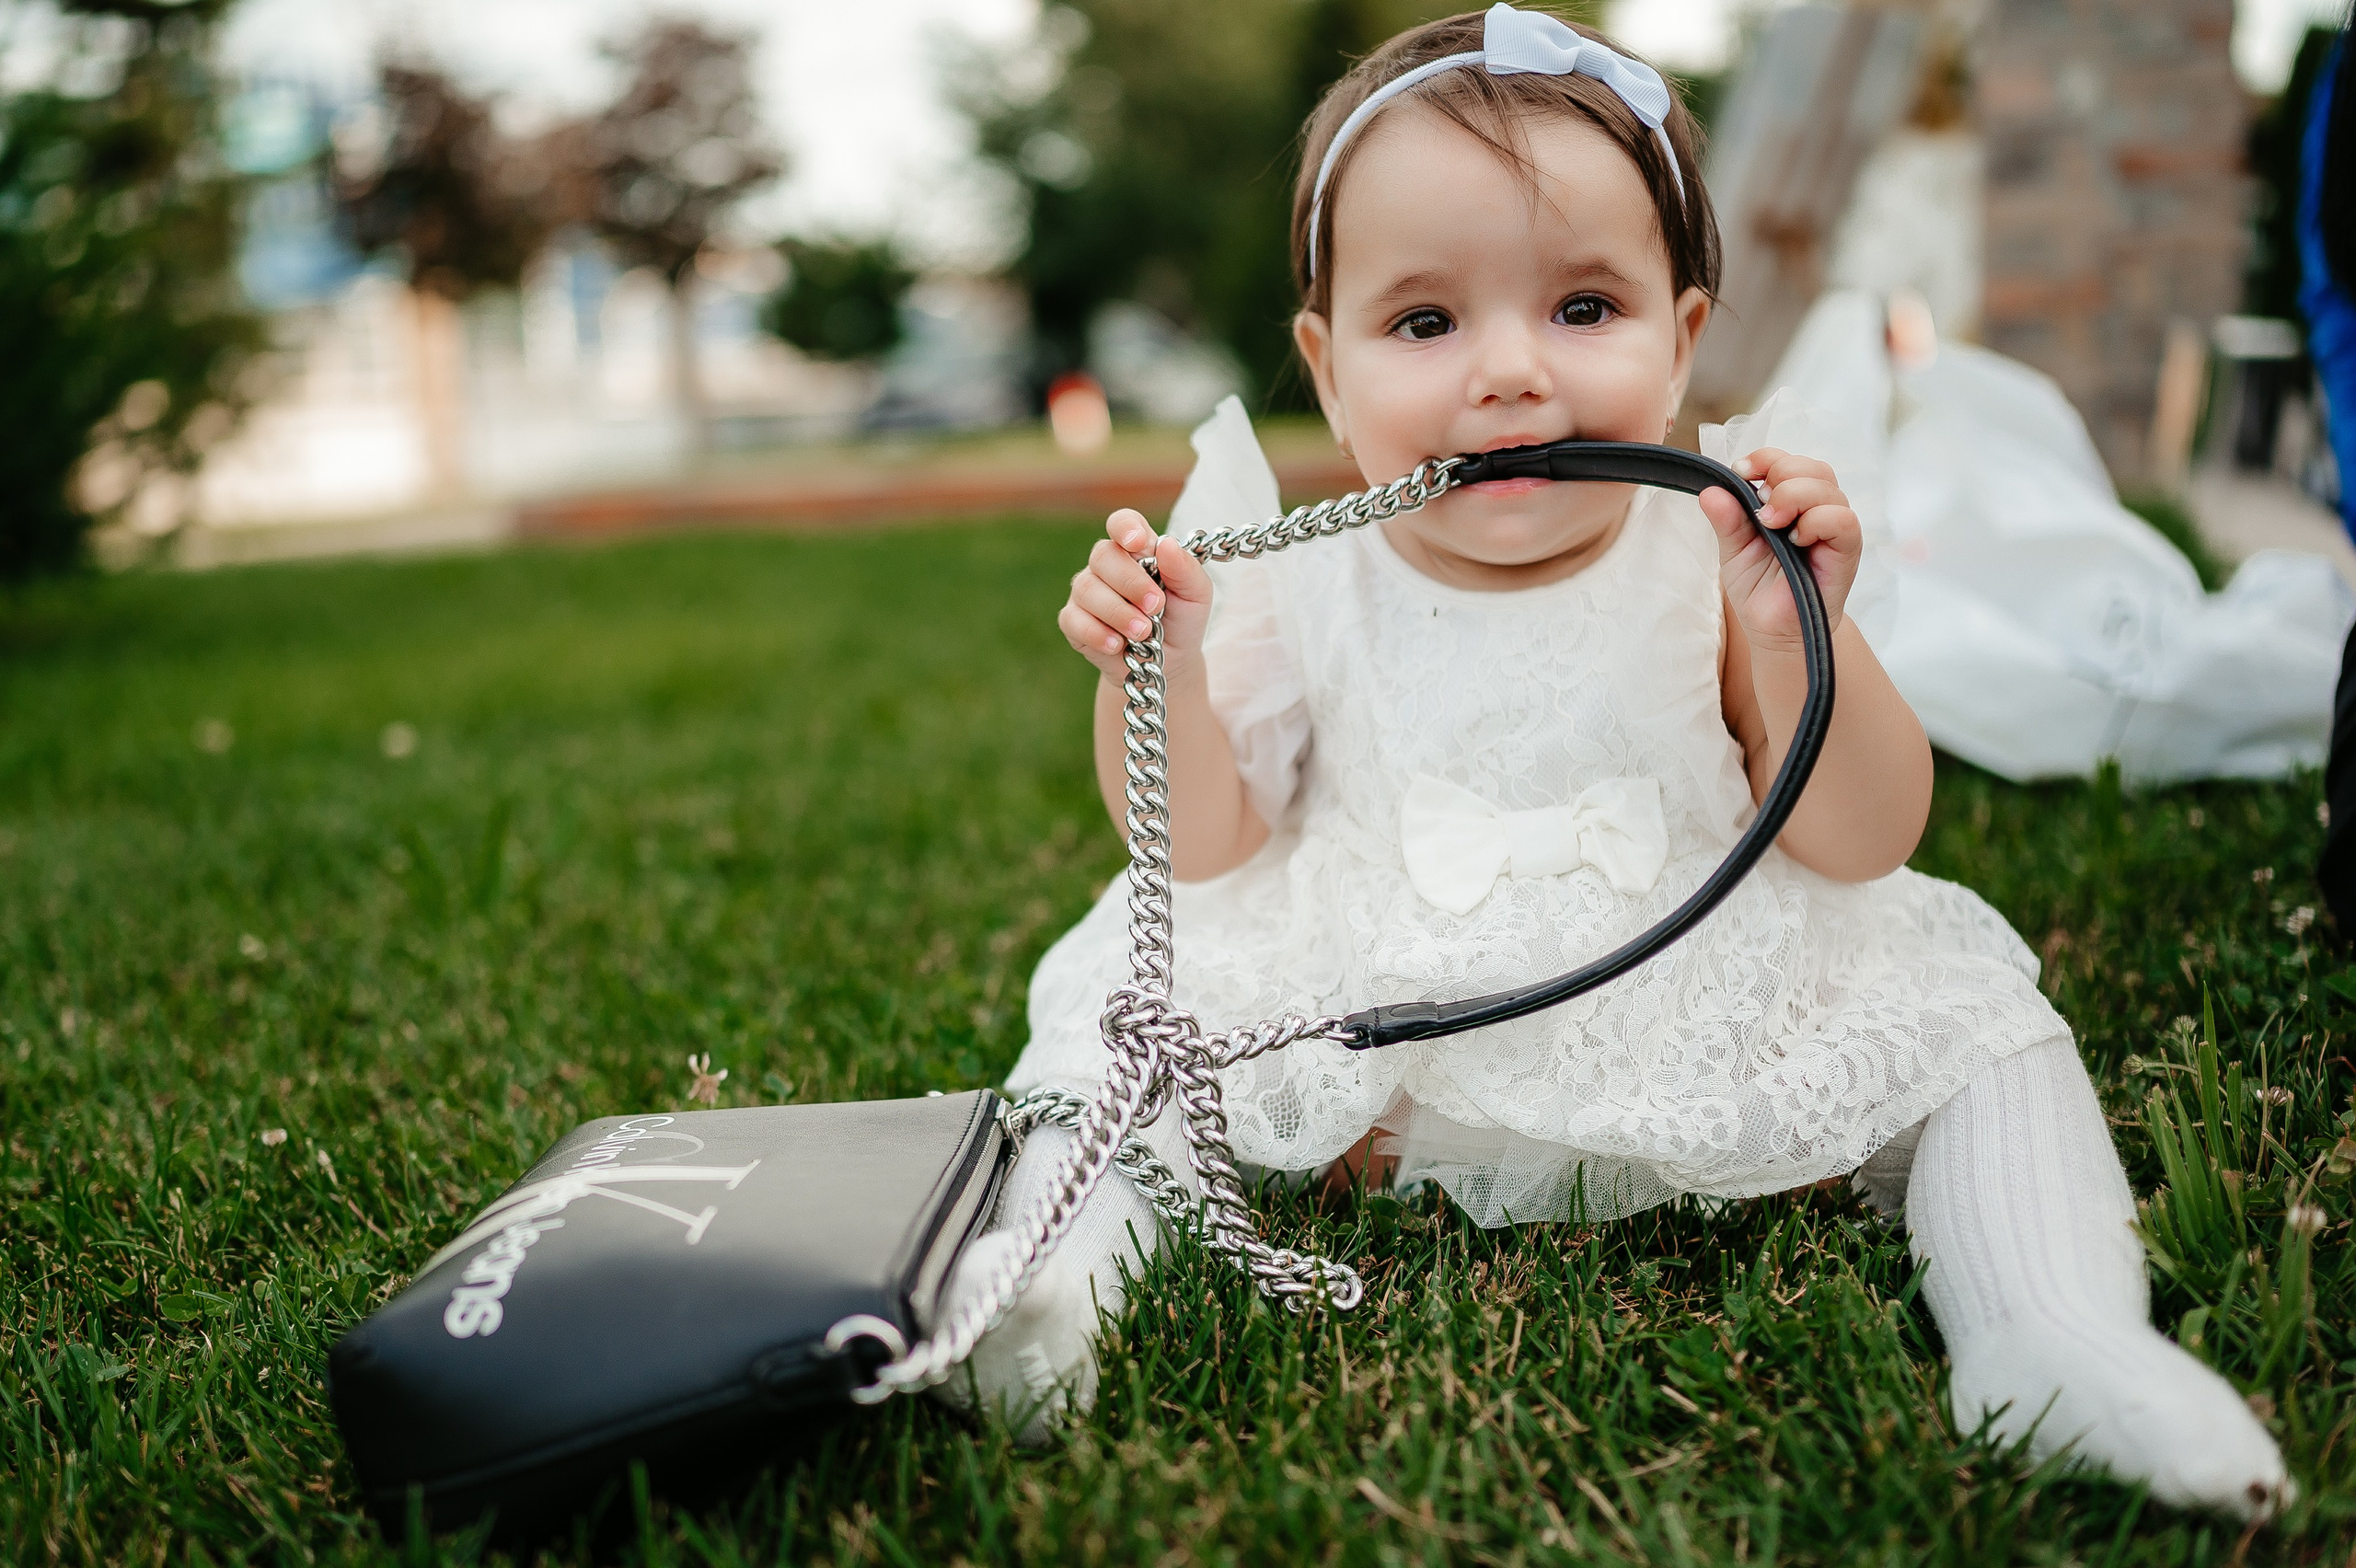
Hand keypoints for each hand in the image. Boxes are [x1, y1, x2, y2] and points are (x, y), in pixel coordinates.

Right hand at [1058, 508, 1215, 680]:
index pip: (1122, 522)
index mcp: (1137, 550)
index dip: (1126, 527)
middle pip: (1103, 555)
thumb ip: (1185, 569)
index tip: (1138, 543)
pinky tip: (1117, 645)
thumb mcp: (1196, 594)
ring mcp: (1087, 592)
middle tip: (1155, 607)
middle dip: (1130, 583)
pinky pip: (1073, 620)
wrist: (1170, 661)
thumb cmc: (1181, 619)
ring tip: (1143, 632)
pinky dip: (1097, 633)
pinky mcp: (1073, 621)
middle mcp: (1107, 566)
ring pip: (1087, 589)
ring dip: (1118, 613)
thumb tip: (1166, 544)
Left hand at [1698, 448, 1859, 652]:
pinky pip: (1842, 518)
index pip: (1786, 460)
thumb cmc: (1759, 589)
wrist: (1775, 631)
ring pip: (1826, 486)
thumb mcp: (1734, 551)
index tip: (1741, 472)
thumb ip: (1726, 520)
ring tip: (1772, 524)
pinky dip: (1816, 521)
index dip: (1765, 458)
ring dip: (1794, 496)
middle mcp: (1815, 508)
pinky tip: (1796, 539)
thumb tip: (1709, 491)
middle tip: (1761, 510)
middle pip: (1810, 466)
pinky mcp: (1847, 547)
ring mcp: (1834, 526)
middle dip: (1779, 475)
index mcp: (1789, 502)